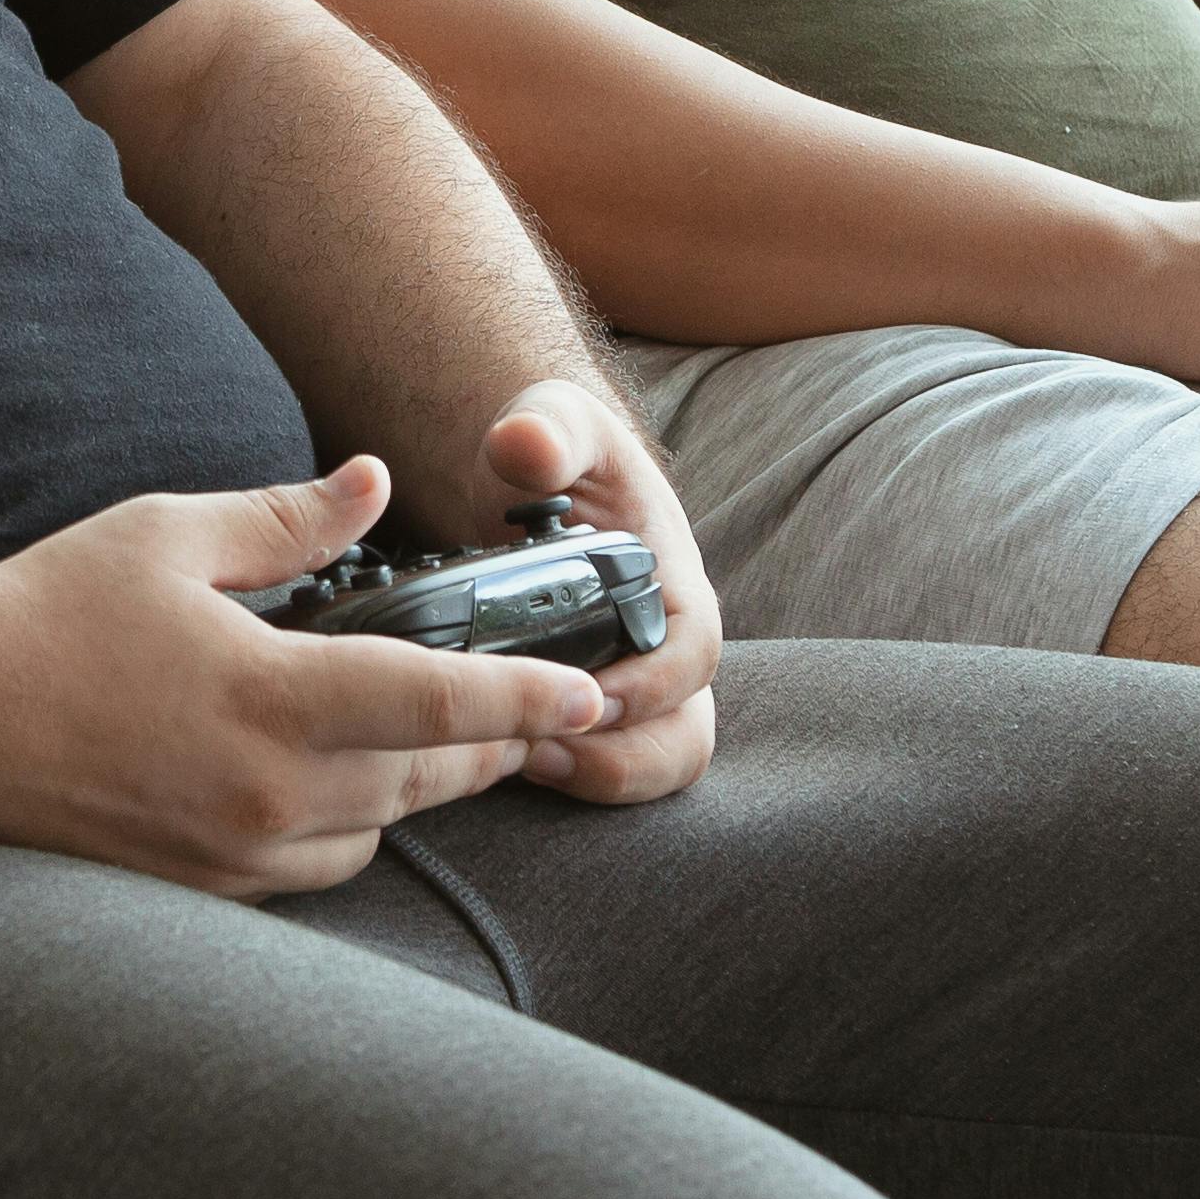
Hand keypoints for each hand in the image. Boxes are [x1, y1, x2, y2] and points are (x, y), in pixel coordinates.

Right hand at [0, 456, 615, 896]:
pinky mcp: (202, 886)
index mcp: (267, 700)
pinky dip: (352, 819)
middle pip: (425, 776)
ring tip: (441, 729)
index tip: (587, 689)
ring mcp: (232, 852)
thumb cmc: (44, 615)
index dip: (524, 698)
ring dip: (420, 782)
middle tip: (538, 702)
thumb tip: (376, 481)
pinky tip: (346, 772)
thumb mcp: (170, 536)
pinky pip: (318, 861)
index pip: (434, 706)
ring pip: (378, 827)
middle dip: (491, 740)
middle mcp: (262, 794)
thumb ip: (288, 519)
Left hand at [462, 379, 720, 806]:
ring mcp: (633, 677)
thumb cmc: (554, 446)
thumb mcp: (552, 421)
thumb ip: (548, 430)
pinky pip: (608, 762)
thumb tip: (525, 447)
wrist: (531, 467)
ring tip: (521, 763)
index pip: (694, 650)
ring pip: (653, 758)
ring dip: (599, 777)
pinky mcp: (592, 703)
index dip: (654, 686)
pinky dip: (570, 775)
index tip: (589, 699)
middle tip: (543, 756)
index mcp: (669, 577)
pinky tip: (504, 757)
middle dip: (626, 760)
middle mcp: (663, 638)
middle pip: (685, 729)